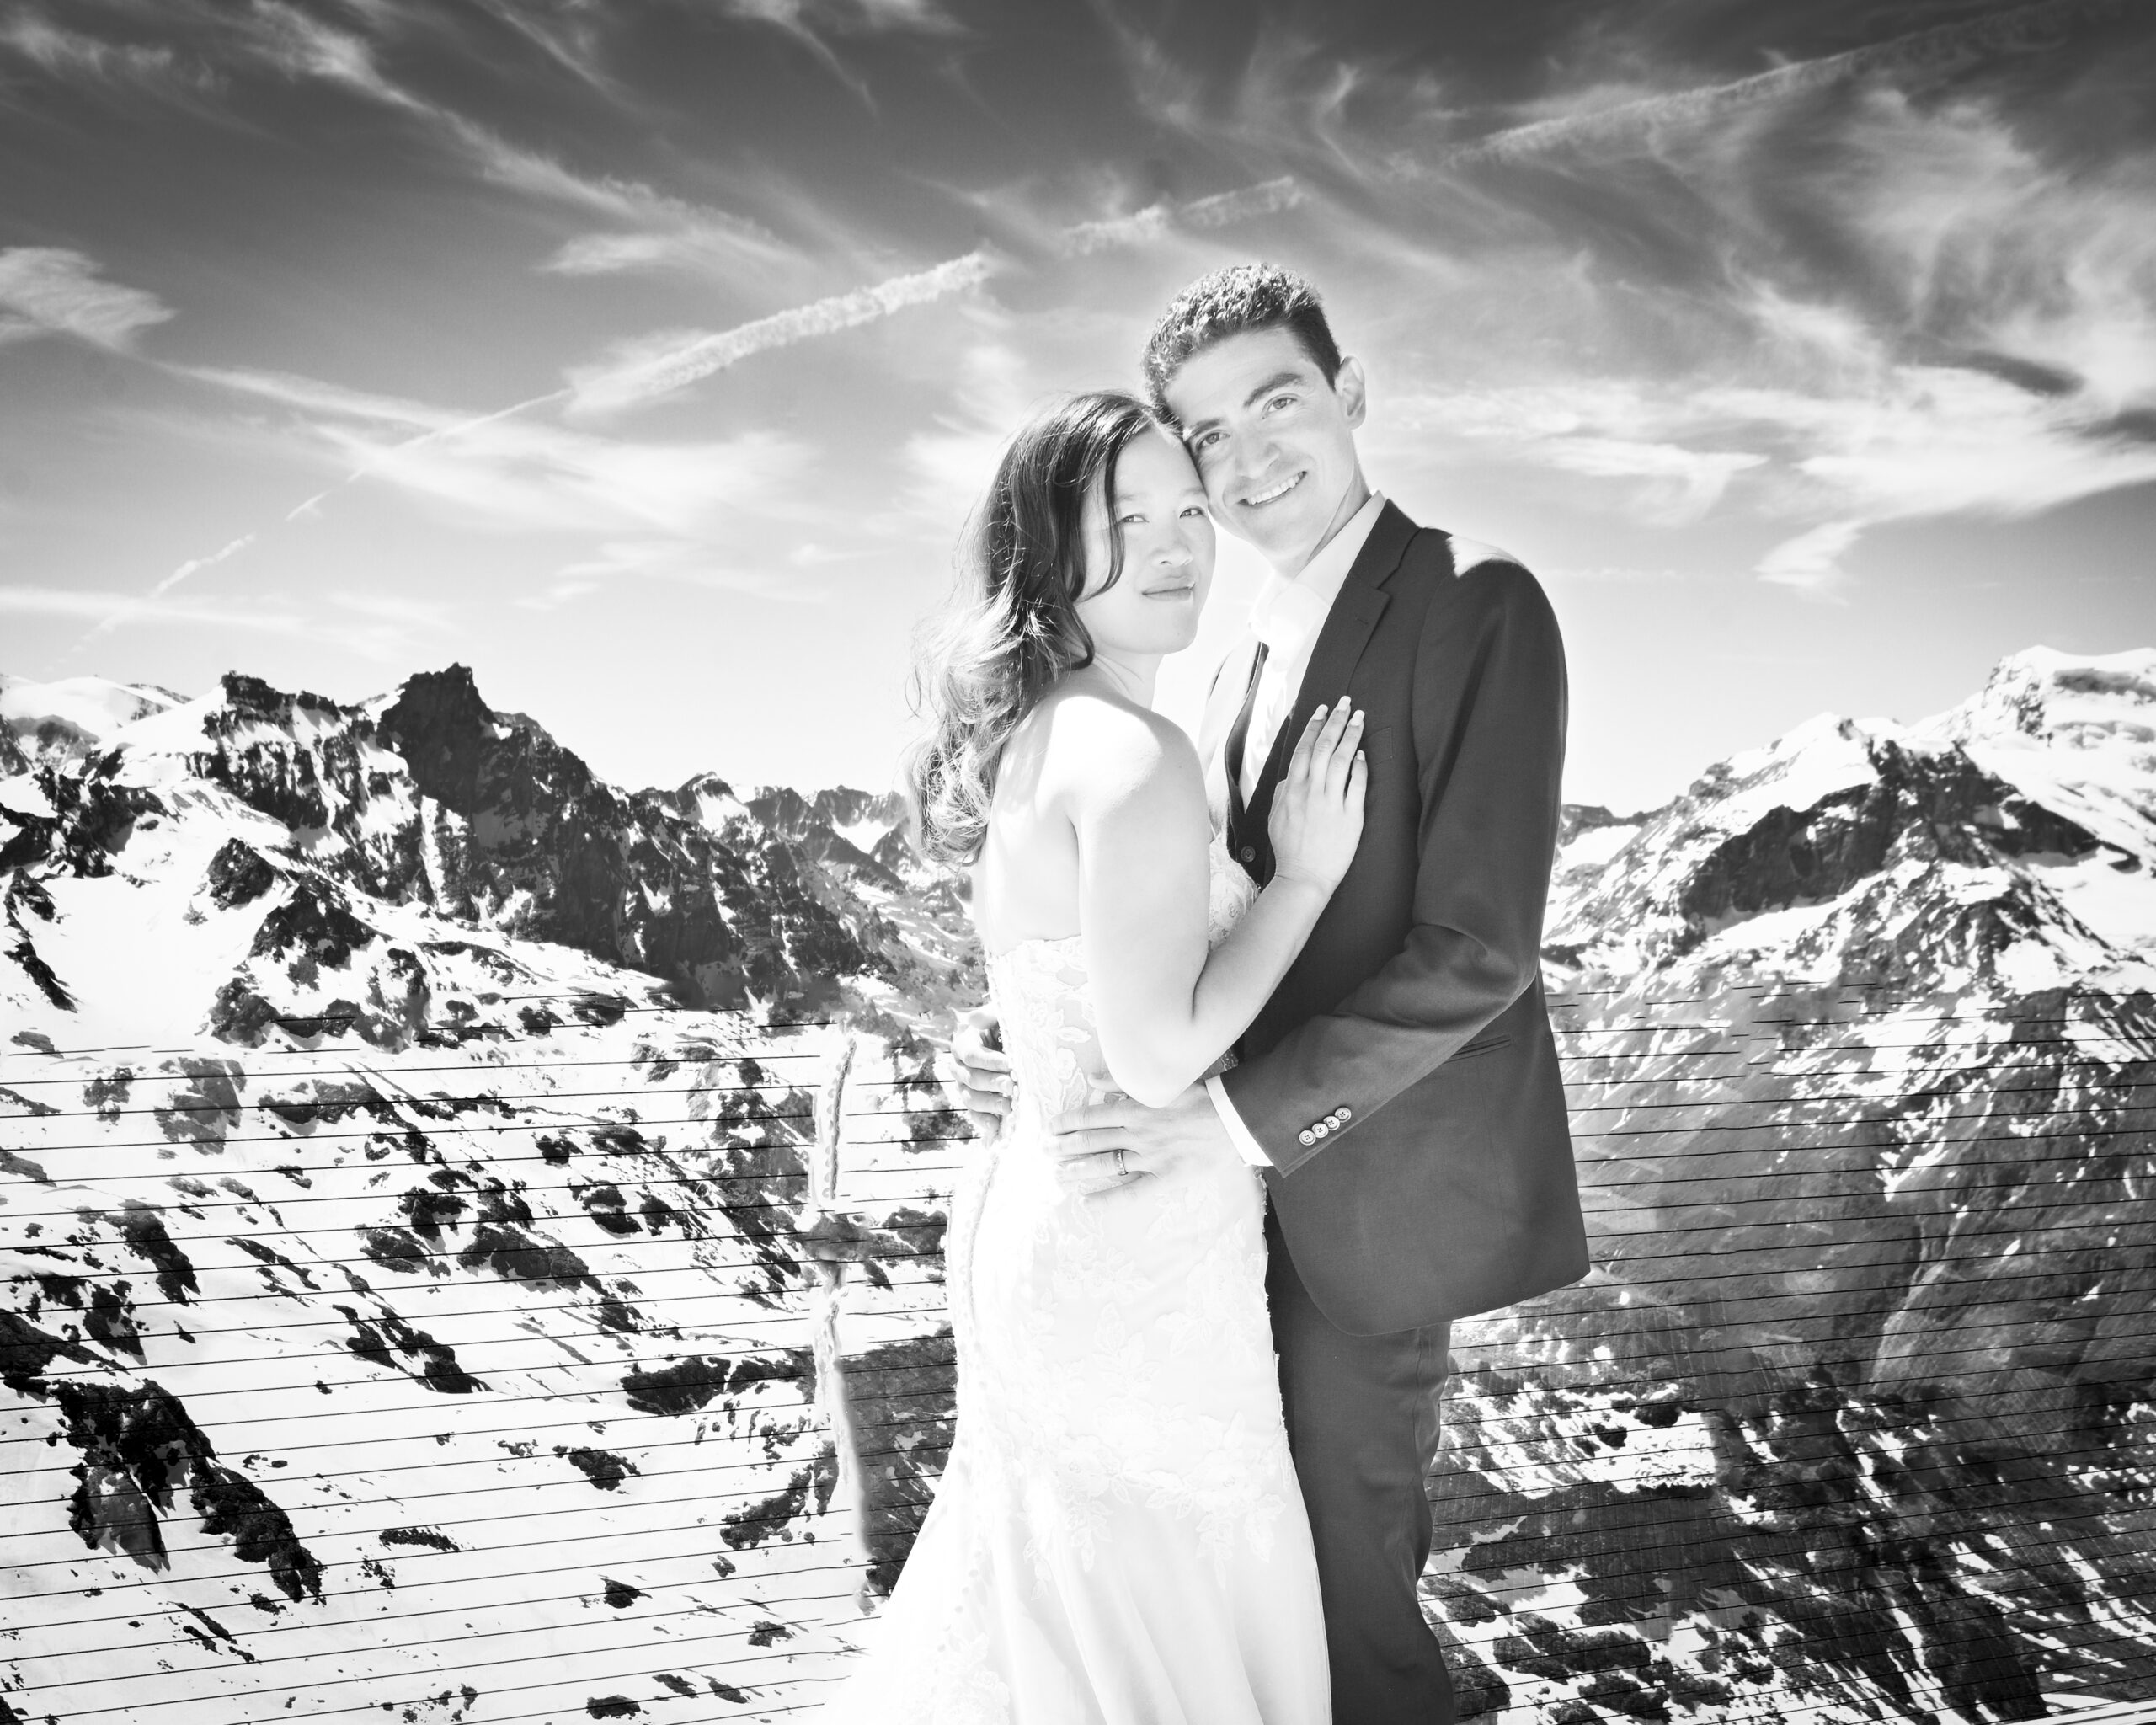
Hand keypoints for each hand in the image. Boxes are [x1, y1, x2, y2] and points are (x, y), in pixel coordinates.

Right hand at [949, 1008, 1011, 1143]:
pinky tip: (997, 1125)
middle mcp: (959, 1068)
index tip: (1012, 1064)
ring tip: (1010, 1106)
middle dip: (994, 1084)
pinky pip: (974, 1116)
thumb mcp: (1001, 1017)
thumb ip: (989, 1014)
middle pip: (972, 1079)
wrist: (1016, 1044)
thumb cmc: (1007, 1027)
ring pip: (971, 1099)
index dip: (990, 1061)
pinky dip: (984, 1122)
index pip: (972, 1055)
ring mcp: (965, 1088)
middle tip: (1015, 1086)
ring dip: (991, 1104)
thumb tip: (972, 1019)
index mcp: (963, 1045)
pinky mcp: (975, 1104)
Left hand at [1047, 1084, 1230, 1195]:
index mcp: (1135, 1108)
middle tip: (1044, 1151)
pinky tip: (1087, 1204)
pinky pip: (1131, 1192)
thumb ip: (1122, 1079)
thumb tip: (1090, 1077)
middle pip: (1092, 1140)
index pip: (1091, 1115)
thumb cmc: (1200, 1096)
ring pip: (1105, 1164)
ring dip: (1078, 1170)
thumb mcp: (1160, 1081)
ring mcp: (1149, 1157)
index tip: (1050, 1126)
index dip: (1068, 1122)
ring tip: (1057, 1174)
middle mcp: (1137, 1133)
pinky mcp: (1164, 1178)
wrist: (1234, 1118)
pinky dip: (1108, 1199)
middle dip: (1065, 1146)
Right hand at [1267, 697, 1366, 890]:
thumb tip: (1292, 775)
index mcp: (1292, 789)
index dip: (1315, 726)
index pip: (1304, 748)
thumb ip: (1284, 791)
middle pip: (1325, 747)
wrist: (1304, 877)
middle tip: (1346, 703)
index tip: (1323, 709)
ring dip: (1351, 735)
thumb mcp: (1275, 816)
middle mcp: (1311, 792)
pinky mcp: (1350, 817)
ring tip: (1359, 718)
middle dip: (1336, 721)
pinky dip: (1360, 767)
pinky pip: (1357, 785)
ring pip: (1342, 760)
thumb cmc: (1289, 848)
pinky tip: (1363, 753)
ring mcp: (1331, 803)